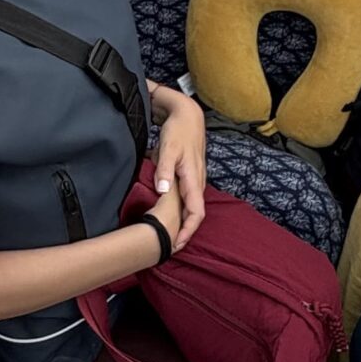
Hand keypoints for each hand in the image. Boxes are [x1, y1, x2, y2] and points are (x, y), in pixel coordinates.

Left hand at [147, 84, 206, 248]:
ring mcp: (196, 179)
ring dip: (183, 222)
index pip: (195, 213)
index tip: (177, 245)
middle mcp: (197, 182)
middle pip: (195, 214)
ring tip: (169, 236)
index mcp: (193, 180)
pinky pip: (189, 199)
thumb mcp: (168, 149)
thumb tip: (163, 191)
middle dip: (184, 232)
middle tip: (169, 247)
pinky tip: (171, 214)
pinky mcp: (191, 176)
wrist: (188, 115)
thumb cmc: (178, 131)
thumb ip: (165, 170)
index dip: (187, 231)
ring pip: (192, 207)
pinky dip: (182, 211)